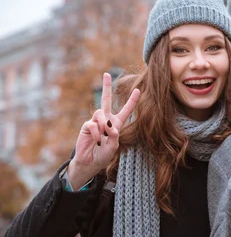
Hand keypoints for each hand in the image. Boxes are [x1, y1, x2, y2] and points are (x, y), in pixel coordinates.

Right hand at [67, 73, 139, 189]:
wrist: (90, 162)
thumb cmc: (104, 155)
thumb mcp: (114, 146)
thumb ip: (114, 135)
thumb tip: (109, 125)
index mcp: (116, 124)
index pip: (126, 110)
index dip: (132, 101)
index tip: (138, 90)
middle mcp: (106, 120)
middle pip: (106, 100)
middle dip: (106, 87)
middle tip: (106, 73)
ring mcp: (95, 122)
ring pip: (100, 114)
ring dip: (103, 126)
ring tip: (102, 137)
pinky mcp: (86, 125)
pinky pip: (93, 124)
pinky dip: (96, 133)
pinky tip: (96, 140)